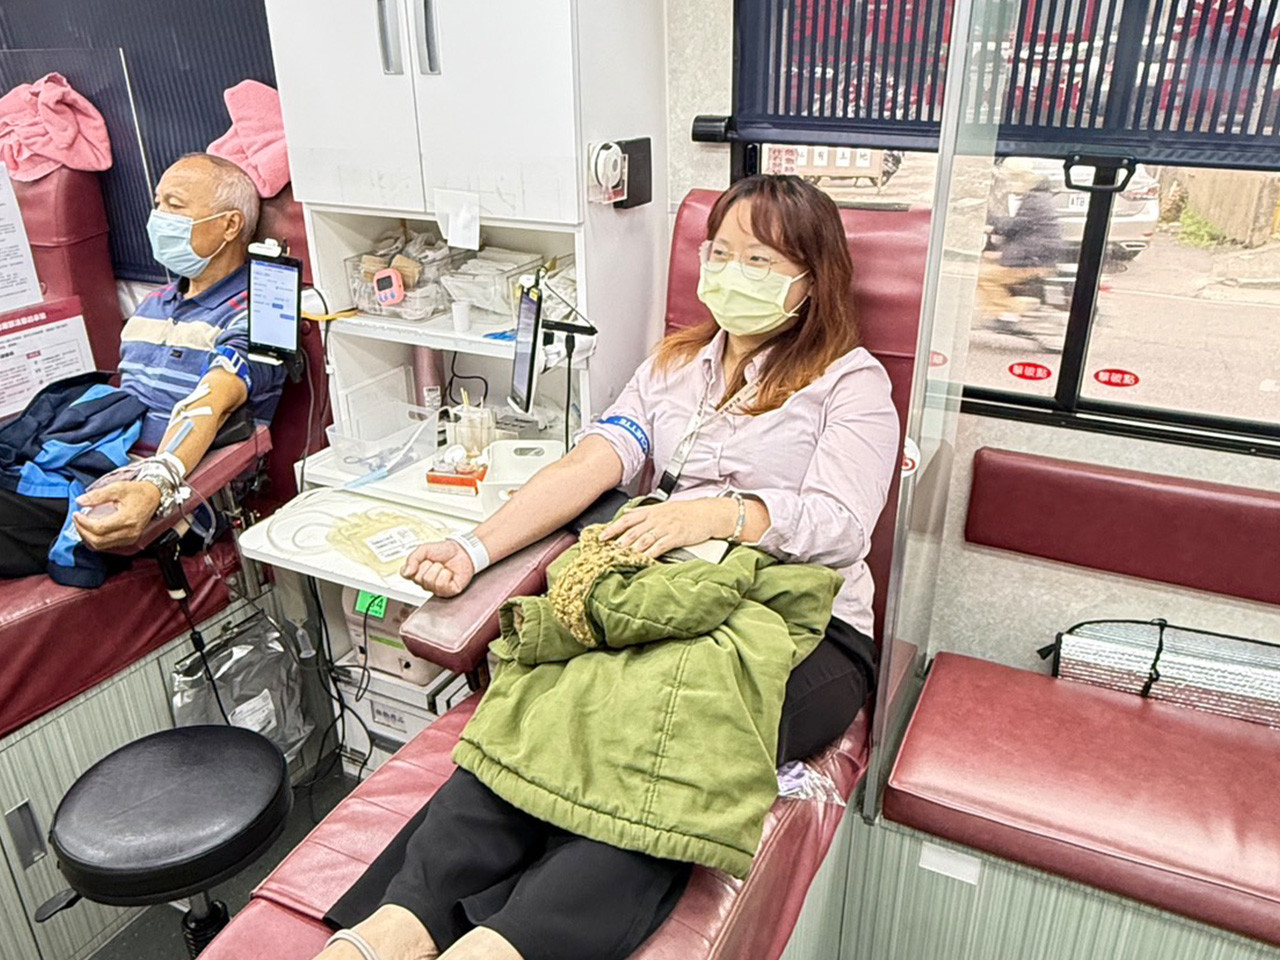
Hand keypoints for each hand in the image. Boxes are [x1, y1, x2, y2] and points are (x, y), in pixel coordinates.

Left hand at [72, 481, 161, 550]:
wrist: (155, 497)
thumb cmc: (138, 492)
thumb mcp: (118, 488)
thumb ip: (98, 495)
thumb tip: (80, 501)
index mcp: (127, 519)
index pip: (98, 528)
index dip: (83, 523)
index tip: (77, 514)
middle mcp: (129, 532)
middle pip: (97, 540)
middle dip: (82, 530)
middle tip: (77, 519)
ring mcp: (130, 538)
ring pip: (101, 546)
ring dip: (87, 537)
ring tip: (82, 525)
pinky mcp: (129, 540)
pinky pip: (107, 545)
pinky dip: (95, 540)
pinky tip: (92, 530)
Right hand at [401, 538, 474, 596]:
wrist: (462, 551)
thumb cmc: (444, 551)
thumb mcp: (424, 549)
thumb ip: (412, 559)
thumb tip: (406, 572)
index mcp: (417, 574)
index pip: (406, 574)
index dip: (416, 564)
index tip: (424, 559)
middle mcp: (425, 583)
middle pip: (419, 578)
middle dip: (429, 565)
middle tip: (436, 562)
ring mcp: (436, 589)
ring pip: (429, 581)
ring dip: (438, 569)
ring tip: (443, 567)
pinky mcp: (448, 592)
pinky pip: (441, 585)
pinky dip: (446, 575)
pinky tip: (449, 573)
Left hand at [599, 498, 734, 558]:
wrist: (708, 513)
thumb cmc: (687, 512)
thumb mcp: (665, 508)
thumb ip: (645, 512)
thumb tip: (628, 514)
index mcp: (653, 511)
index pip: (628, 518)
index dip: (613, 527)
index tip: (601, 536)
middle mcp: (657, 518)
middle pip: (633, 530)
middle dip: (619, 540)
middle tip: (607, 549)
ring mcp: (667, 527)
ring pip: (644, 538)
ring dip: (631, 547)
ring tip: (621, 555)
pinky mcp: (676, 536)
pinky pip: (660, 545)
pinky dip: (650, 553)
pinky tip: (643, 558)